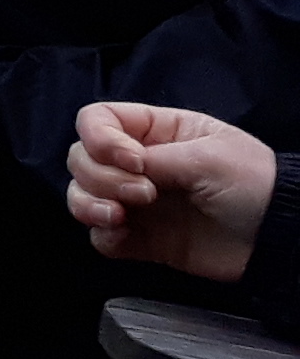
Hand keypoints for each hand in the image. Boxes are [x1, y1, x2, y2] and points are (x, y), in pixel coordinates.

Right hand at [68, 101, 276, 281]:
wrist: (278, 238)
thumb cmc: (253, 185)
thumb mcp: (207, 158)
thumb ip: (153, 158)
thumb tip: (115, 169)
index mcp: (156, 131)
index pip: (97, 120)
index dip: (100, 138)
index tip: (133, 162)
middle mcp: (138, 163)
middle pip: (81, 158)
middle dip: (101, 176)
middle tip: (145, 194)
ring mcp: (136, 202)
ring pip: (80, 194)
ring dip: (90, 203)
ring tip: (122, 217)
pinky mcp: (139, 238)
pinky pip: (98, 235)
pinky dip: (102, 235)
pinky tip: (124, 235)